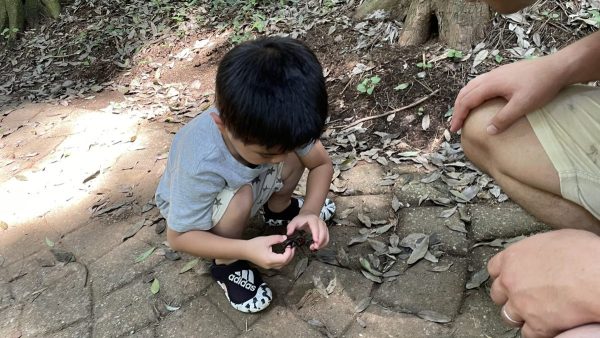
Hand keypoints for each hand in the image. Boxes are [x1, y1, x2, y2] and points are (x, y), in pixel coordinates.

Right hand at [245, 235, 294, 268]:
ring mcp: (268, 266)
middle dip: (290, 255)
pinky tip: (283, 254)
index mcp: (270, 259)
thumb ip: (277, 238)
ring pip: (282, 265)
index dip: (289, 252)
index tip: (290, 245)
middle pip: (284, 263)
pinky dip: (282, 260)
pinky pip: (278, 265)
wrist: (244, 250)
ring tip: (289, 251)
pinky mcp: (267, 265)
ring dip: (287, 259)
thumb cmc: (253, 245)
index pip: (284, 259)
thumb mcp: (266, 239)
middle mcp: (270, 265)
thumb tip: (285, 238)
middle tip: (292, 247)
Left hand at [287, 213, 328, 250]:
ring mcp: (323, 226)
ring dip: (321, 244)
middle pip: (323, 233)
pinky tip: (318, 246)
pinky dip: (323, 243)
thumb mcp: (294, 221)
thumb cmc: (301, 219)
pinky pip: (327, 238)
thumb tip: (288, 233)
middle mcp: (320, 222)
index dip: (316, 234)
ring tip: (314, 248)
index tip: (315, 241)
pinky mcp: (325, 230)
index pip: (315, 227)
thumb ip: (290, 227)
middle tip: (314, 247)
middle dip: (320, 241)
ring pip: (326, 236)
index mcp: (312, 219)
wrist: (308, 215)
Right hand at [451, 55, 565, 133]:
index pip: (467, 101)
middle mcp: (490, 76)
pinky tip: (480, 100)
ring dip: (464, 100)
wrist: (558, 67)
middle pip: (465, 92)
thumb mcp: (523, 105)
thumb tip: (488, 131)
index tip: (454, 129)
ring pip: (472, 86)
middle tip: (456, 124)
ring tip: (464, 112)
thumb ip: (504, 118)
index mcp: (490, 84)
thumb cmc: (541, 85)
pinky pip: (480, 83)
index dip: (458, 115)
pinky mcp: (504, 73)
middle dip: (457, 108)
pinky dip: (473, 94)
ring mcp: (497, 73)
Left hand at [487, 229, 599, 337]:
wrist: (596, 277)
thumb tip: (545, 254)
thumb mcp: (555, 239)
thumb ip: (539, 251)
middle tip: (524, 297)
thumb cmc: (583, 254)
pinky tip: (548, 325)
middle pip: (498, 293)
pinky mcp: (536, 324)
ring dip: (520, 315)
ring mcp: (521, 304)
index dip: (503, 275)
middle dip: (510, 296)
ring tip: (535, 313)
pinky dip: (537, 331)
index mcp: (513, 257)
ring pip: (509, 315)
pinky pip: (529, 333)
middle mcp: (511, 281)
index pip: (494, 268)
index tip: (509, 279)